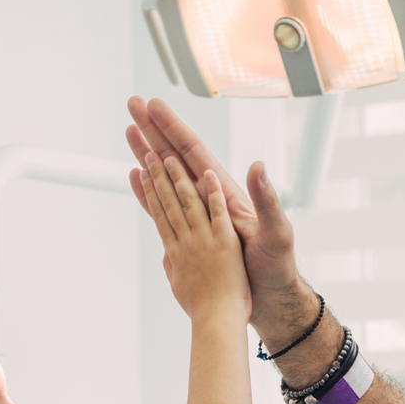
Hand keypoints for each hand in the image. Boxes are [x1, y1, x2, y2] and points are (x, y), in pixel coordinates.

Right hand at [125, 97, 307, 334]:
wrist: (270, 298)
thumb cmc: (275, 266)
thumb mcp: (275, 232)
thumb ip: (266, 200)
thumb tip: (257, 167)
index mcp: (225, 193)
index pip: (194, 152)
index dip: (173, 128)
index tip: (155, 107)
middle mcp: (210, 198)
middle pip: (175, 155)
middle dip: (154, 129)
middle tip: (133, 105)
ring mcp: (198, 213)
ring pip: (165, 177)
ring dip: (146, 153)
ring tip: (128, 132)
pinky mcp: (191, 232)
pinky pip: (164, 206)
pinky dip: (148, 190)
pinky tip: (136, 176)